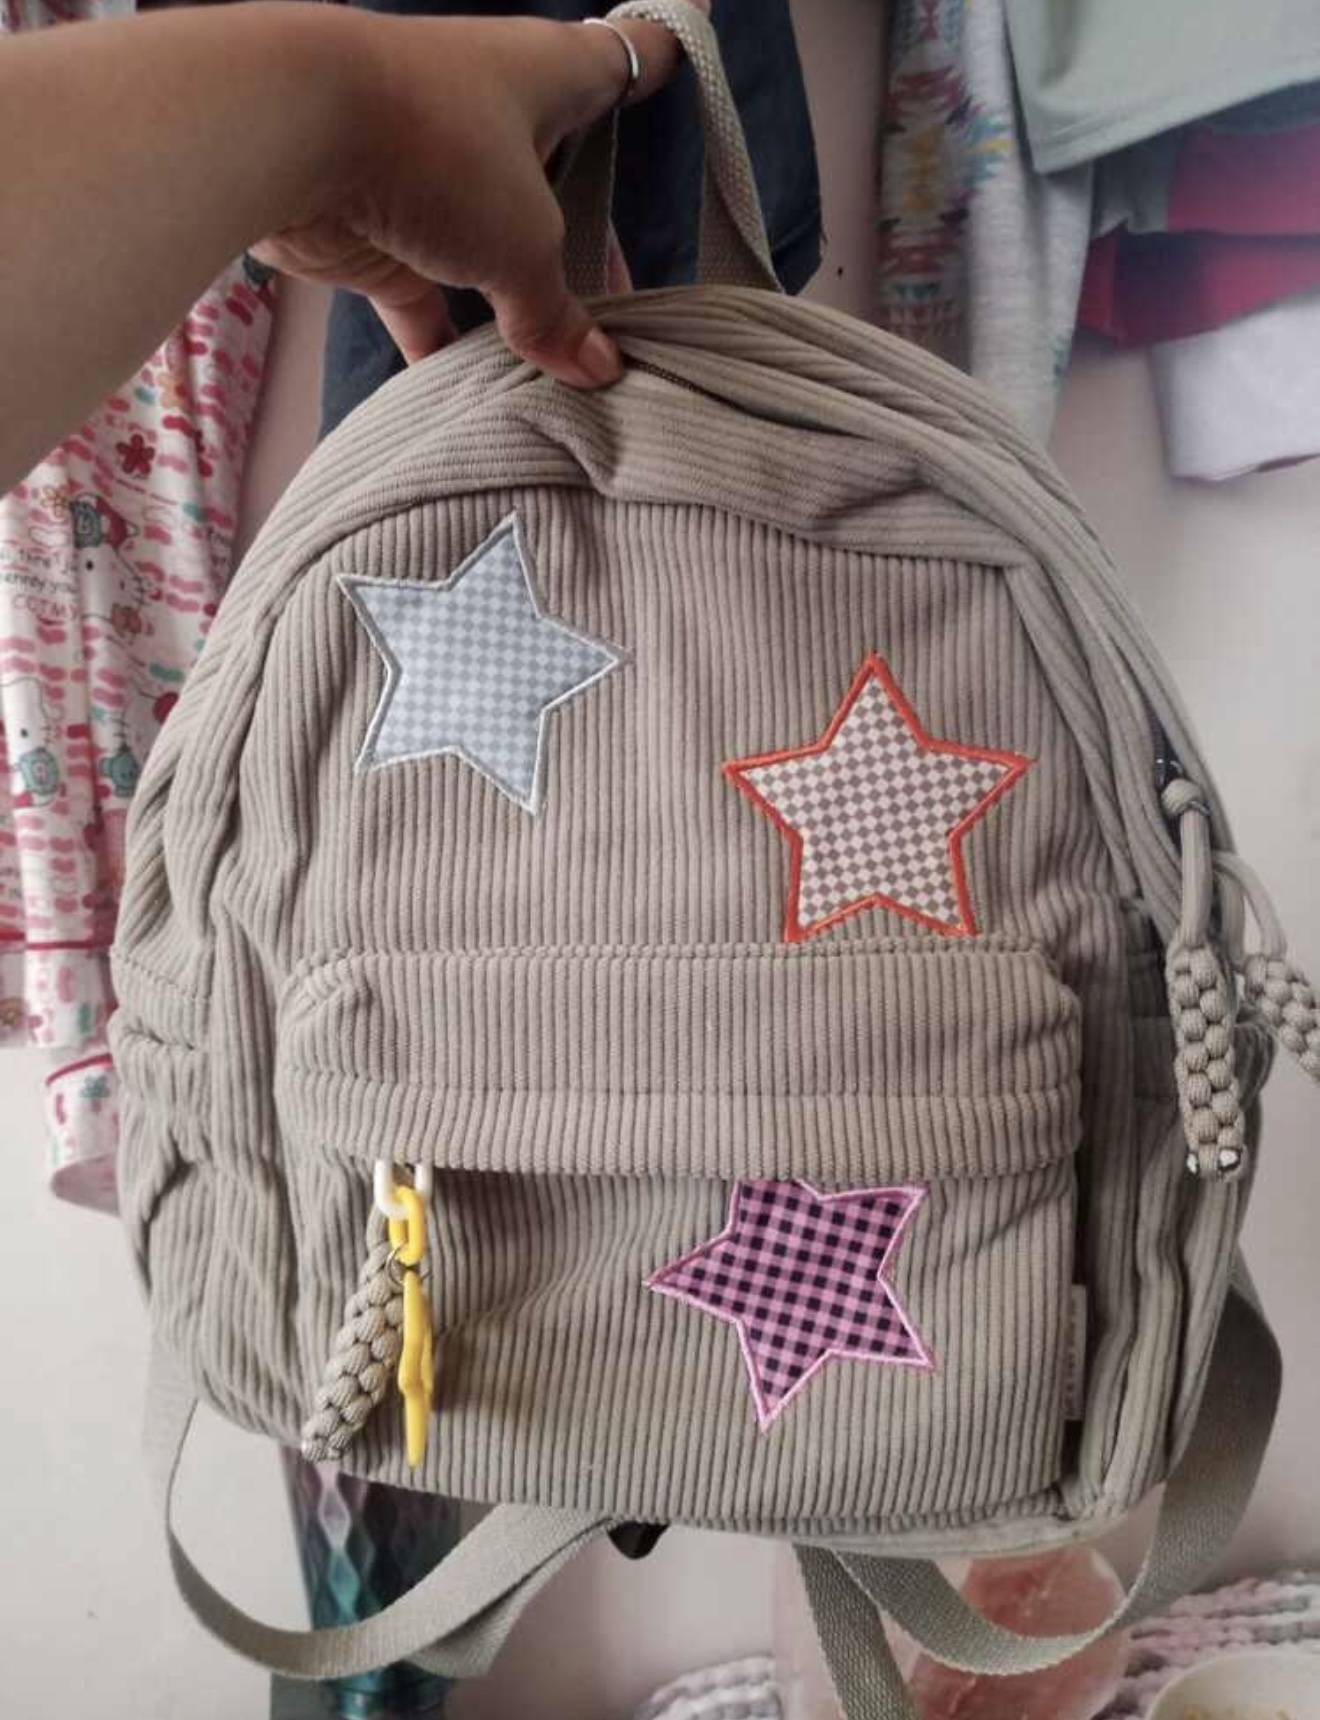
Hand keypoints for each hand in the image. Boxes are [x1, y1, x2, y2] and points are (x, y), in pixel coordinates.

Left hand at [254, 9, 697, 386]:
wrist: (289, 132)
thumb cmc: (438, 150)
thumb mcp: (523, 243)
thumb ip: (557, 313)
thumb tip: (597, 371)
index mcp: (547, 76)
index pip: (624, 61)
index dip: (654, 68)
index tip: (679, 69)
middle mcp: (490, 111)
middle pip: (557, 173)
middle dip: (587, 230)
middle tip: (631, 300)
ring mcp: (428, 168)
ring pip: (487, 239)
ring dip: (514, 294)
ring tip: (562, 359)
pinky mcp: (374, 224)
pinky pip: (422, 294)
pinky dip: (443, 341)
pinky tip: (474, 392)